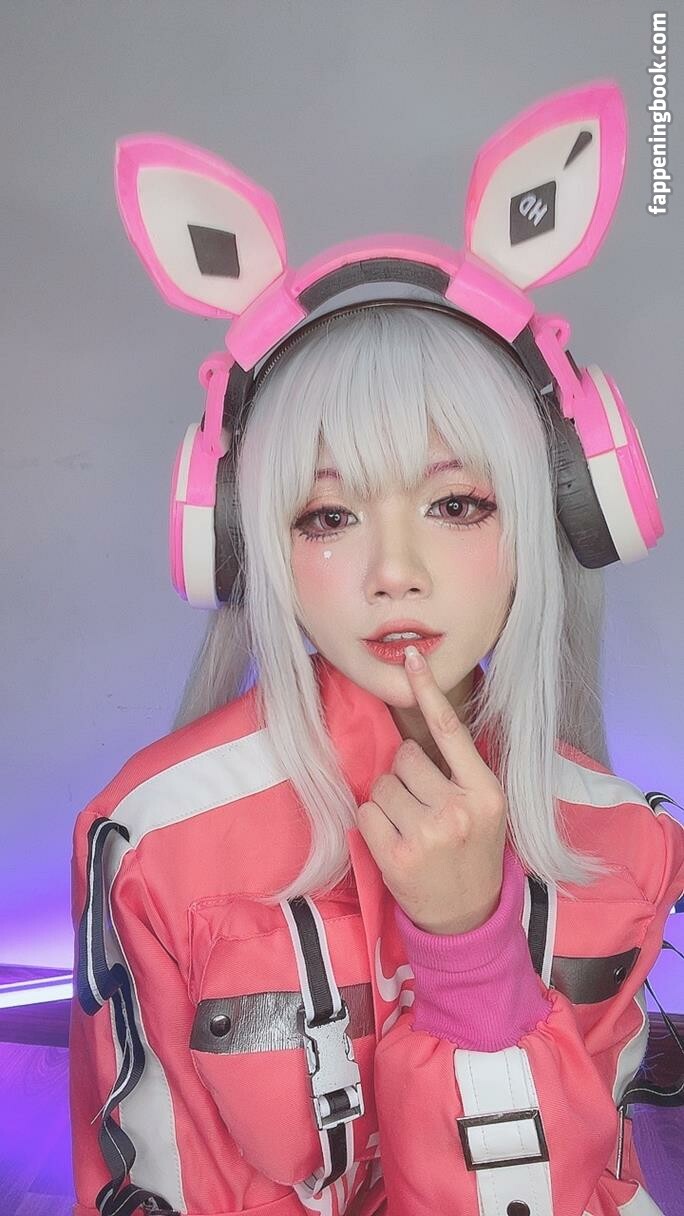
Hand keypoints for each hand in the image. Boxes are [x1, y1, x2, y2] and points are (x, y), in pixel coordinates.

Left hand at [356, 648, 507, 934]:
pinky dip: (371, 824)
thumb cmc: (473, 853)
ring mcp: (427, 835)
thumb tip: (421, 726)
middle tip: (421, 806)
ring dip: (387, 801)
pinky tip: (393, 843)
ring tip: (409, 827)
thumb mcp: (487, 809)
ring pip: (382, 784)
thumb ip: (462, 771)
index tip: (412, 659)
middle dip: (405, 776)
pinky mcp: (397, 857)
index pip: (450, 731)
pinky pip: (365, 814)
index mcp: (485, 792)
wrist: (468, 917)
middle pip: (405, 758)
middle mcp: (458, 809)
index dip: (429, 691)